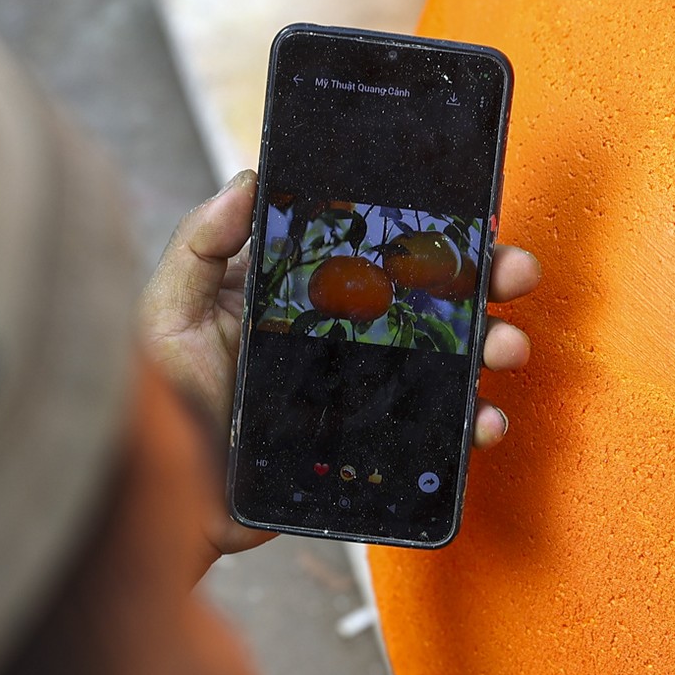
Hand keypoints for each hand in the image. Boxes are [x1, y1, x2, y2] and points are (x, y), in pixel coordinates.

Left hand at [141, 170, 543, 556]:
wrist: (163, 494)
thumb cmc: (160, 398)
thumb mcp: (168, 308)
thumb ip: (200, 243)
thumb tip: (248, 180)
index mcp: (305, 290)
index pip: (379, 249)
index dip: (430, 232)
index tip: (471, 218)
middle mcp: (345, 334)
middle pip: (431, 297)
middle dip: (485, 281)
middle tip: (514, 273)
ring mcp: (364, 389)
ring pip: (448, 360)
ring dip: (491, 347)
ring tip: (507, 345)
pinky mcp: (373, 442)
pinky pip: (435, 432)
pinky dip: (473, 425)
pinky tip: (485, 418)